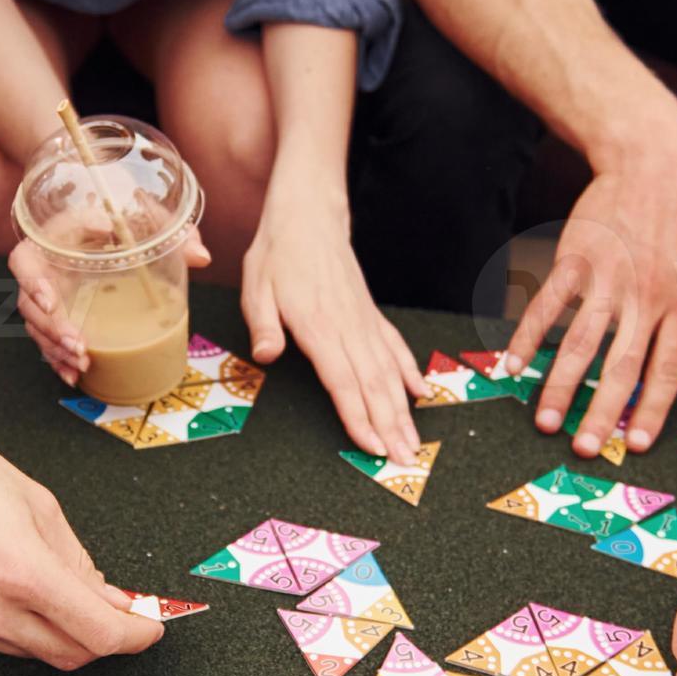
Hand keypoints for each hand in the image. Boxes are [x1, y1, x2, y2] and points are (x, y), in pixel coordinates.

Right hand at [0, 408, 162, 666]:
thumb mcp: (37, 503)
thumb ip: (78, 561)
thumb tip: (108, 597)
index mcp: (20, 571)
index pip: (99, 632)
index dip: (136, 635)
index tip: (151, 627)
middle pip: (73, 654)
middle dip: (106, 638)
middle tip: (122, 613)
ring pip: (36, 652)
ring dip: (64, 633)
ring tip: (65, 592)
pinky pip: (0, 643)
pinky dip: (25, 628)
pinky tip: (23, 595)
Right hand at [9, 229, 212, 386]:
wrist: (112, 221)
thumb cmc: (125, 217)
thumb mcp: (148, 218)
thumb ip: (174, 231)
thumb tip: (201, 257)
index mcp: (54, 241)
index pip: (24, 260)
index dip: (31, 281)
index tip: (51, 299)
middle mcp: (44, 269)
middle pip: (28, 303)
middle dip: (52, 328)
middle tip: (80, 343)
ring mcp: (48, 294)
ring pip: (36, 327)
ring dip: (55, 348)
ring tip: (83, 362)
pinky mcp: (57, 314)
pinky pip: (47, 342)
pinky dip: (58, 361)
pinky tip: (74, 375)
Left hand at [241, 177, 425, 462]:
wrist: (309, 215)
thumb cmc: (277, 253)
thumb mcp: (256, 286)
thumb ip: (263, 324)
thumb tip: (266, 356)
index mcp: (317, 325)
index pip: (342, 381)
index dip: (358, 417)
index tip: (373, 447)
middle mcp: (347, 326)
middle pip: (373, 384)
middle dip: (390, 426)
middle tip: (405, 460)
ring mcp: (363, 319)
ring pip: (388, 371)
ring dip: (402, 410)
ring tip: (413, 442)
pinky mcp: (369, 312)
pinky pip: (393, 346)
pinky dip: (408, 370)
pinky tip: (420, 393)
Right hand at [514, 135, 676, 460]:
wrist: (656, 159)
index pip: (667, 371)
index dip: (651, 410)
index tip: (634, 444)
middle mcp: (646, 299)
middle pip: (622, 367)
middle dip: (602, 413)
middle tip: (584, 451)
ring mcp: (608, 279)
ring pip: (581, 343)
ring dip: (560, 386)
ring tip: (545, 422)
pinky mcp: (576, 258)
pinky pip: (548, 304)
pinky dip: (529, 335)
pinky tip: (512, 365)